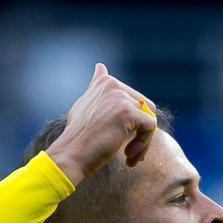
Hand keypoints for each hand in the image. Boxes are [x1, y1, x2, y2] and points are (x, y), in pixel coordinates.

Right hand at [46, 63, 159, 184]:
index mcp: (104, 81)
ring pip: (149, 119)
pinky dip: (143, 144)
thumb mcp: (85, 104)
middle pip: (145, 108)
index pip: (134, 99)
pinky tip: (128, 155)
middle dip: (141, 132)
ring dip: (144, 141)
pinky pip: (150, 128)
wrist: (72, 154)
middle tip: (130, 152)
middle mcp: (112, 84)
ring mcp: (120, 96)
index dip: (134, 122)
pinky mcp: (128, 112)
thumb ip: (97, 89)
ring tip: (130, 156)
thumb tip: (100, 66)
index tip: (119, 138)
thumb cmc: (79, 137)